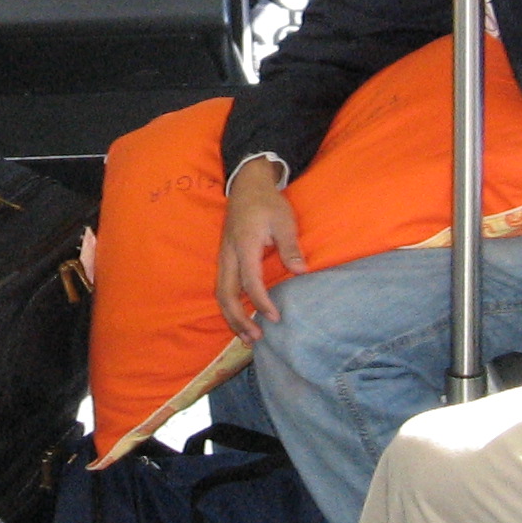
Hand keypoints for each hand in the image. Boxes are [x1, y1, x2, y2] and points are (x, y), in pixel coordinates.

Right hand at [216, 160, 305, 341]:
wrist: (246, 185)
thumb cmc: (267, 203)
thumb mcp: (283, 220)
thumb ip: (290, 246)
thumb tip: (301, 271)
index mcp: (244, 245)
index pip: (249, 281)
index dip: (261, 301)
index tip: (275, 317)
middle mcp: (228, 255)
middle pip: (225, 294)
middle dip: (238, 318)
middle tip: (256, 337)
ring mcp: (224, 257)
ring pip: (220, 293)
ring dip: (232, 316)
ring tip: (247, 336)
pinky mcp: (225, 259)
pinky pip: (223, 288)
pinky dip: (230, 306)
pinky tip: (241, 318)